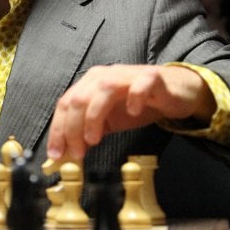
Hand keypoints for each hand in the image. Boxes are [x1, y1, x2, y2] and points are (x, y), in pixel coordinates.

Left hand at [46, 64, 215, 160]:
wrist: (173, 92)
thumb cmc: (136, 104)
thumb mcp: (108, 122)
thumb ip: (87, 133)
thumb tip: (67, 155)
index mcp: (89, 84)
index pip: (65, 104)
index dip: (58, 129)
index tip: (56, 154)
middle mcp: (104, 76)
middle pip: (79, 98)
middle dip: (73, 128)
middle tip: (77, 153)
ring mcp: (127, 75)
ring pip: (103, 90)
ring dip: (94, 117)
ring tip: (94, 140)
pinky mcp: (151, 78)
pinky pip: (140, 85)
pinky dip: (134, 98)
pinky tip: (133, 113)